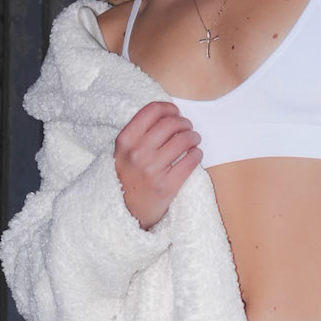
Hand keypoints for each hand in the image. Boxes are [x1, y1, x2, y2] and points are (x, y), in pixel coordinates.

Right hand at [114, 99, 201, 228]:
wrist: (126, 212)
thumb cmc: (128, 178)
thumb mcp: (123, 152)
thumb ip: (139, 133)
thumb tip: (169, 115)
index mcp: (125, 140)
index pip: (152, 111)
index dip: (169, 108)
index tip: (175, 112)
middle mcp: (137, 153)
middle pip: (171, 123)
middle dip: (184, 123)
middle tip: (188, 128)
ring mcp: (152, 170)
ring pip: (184, 140)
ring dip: (194, 137)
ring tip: (194, 140)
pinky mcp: (166, 186)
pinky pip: (191, 161)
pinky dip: (197, 154)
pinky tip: (195, 155)